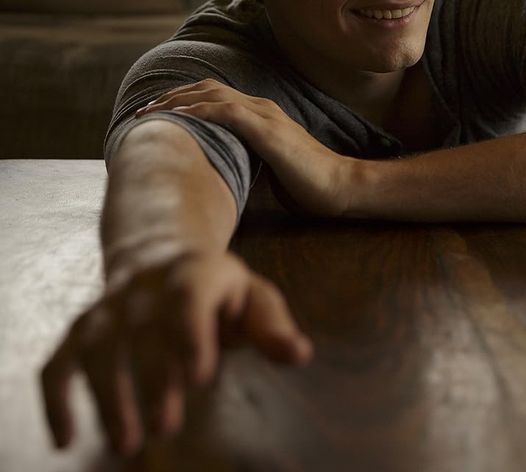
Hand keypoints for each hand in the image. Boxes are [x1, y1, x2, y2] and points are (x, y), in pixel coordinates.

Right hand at [40, 250, 312, 455]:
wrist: (158, 251)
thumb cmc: (216, 289)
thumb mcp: (251, 295)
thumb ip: (272, 324)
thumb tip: (300, 353)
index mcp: (193, 272)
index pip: (189, 295)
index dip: (190, 332)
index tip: (199, 377)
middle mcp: (144, 286)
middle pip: (141, 326)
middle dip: (151, 375)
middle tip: (166, 426)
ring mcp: (108, 307)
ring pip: (96, 342)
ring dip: (105, 392)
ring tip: (125, 443)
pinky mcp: (81, 330)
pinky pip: (59, 359)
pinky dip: (56, 396)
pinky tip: (65, 438)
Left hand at [137, 80, 356, 216]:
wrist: (339, 186)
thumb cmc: (308, 182)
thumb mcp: (269, 166)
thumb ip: (246, 157)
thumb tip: (220, 167)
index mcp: (261, 115)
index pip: (215, 95)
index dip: (184, 100)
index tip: (157, 113)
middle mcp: (261, 107)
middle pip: (207, 88)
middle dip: (172, 96)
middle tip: (143, 111)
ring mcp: (265, 116)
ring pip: (213, 94)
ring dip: (177, 101)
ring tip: (151, 112)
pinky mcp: (268, 131)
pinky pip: (227, 111)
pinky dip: (200, 111)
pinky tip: (180, 117)